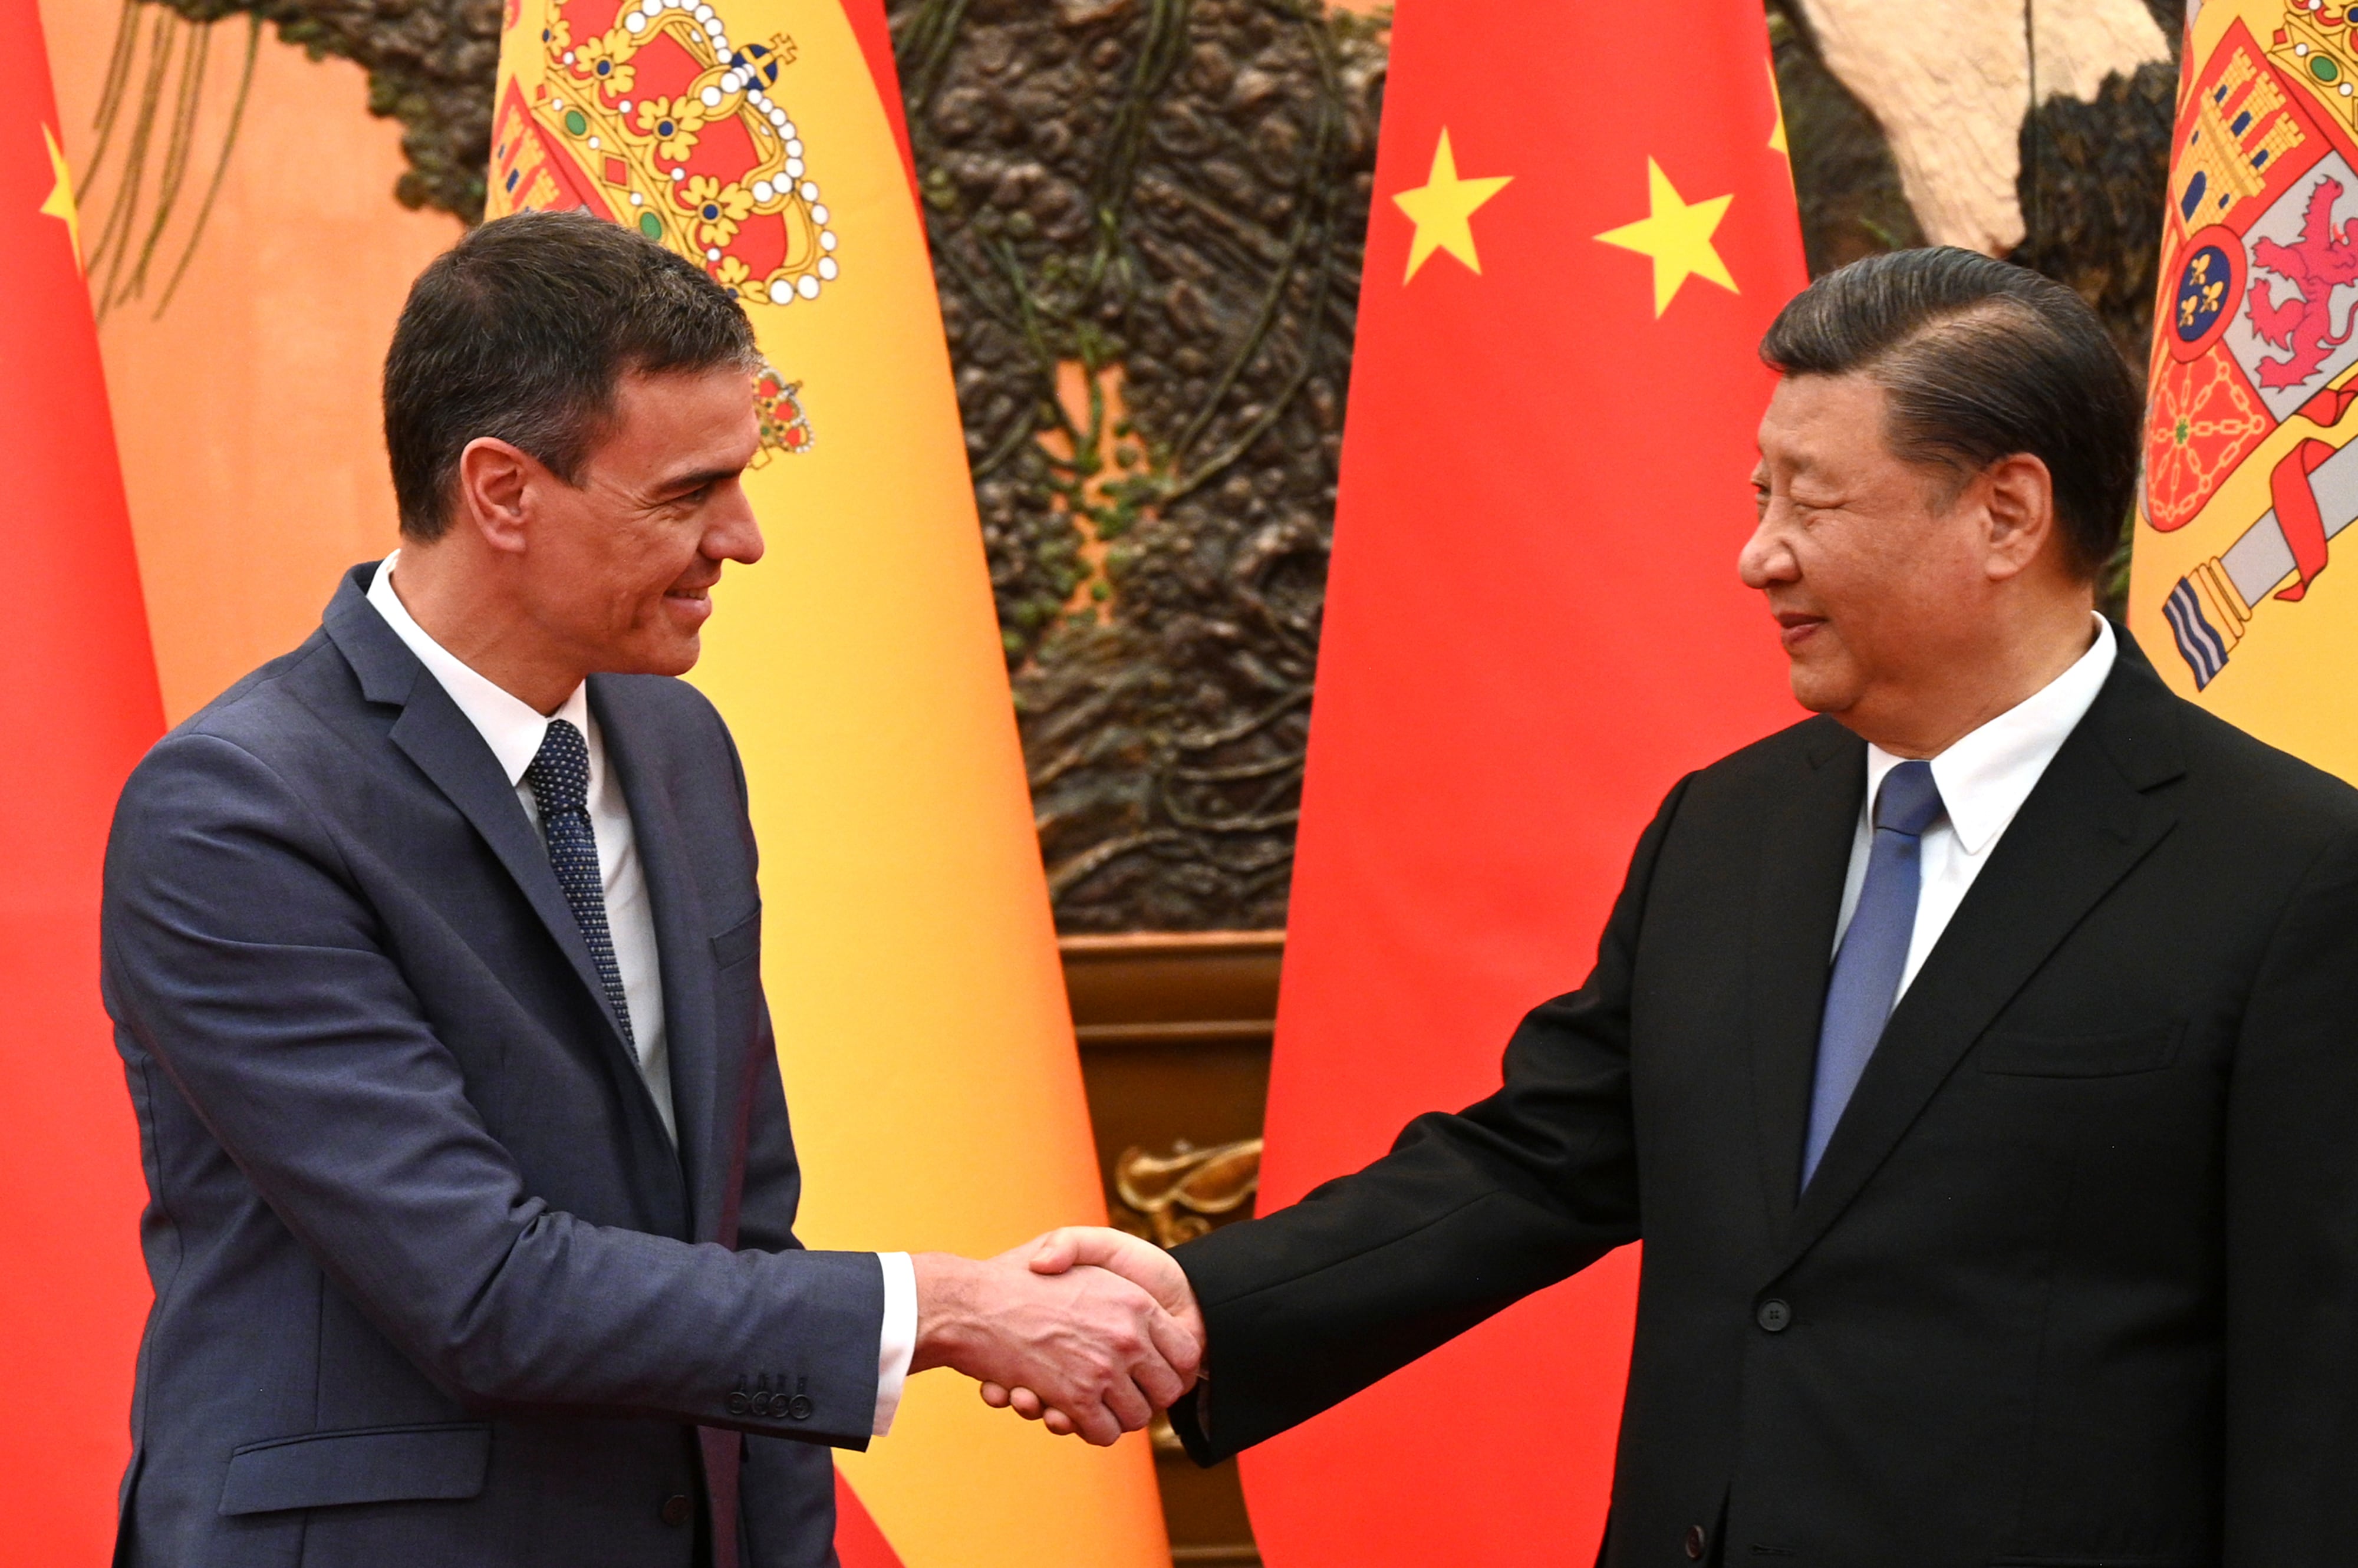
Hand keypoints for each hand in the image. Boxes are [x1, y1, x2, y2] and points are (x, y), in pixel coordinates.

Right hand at [910, 1249, 1199, 1446]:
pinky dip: (1093, 1430)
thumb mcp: (1074, 1251)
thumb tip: (1137, 1314)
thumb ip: (1119, 1278)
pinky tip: (1075, 1411)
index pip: (1186, 1352)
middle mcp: (1127, 1336)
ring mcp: (1103, 1370)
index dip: (1173, 1368)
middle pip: (1168, 1390)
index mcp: (1134, 1301)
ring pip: (1138, 1417)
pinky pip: (1104, 1432)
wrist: (969, 1303)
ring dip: (1120, 1416)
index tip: (1154, 1372)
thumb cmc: (1017, 1277)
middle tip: (1127, 1393)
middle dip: (1150, 1397)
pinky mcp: (1075, 1399)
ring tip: (1099, 1403)